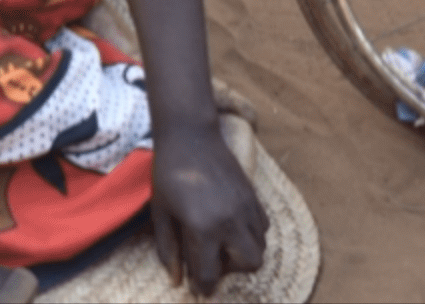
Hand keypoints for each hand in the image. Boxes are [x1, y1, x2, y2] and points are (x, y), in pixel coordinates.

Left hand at [149, 123, 268, 295]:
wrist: (189, 135)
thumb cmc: (167, 172)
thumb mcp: (160, 212)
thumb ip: (168, 248)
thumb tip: (176, 280)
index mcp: (202, 227)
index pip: (208, 272)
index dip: (202, 286)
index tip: (196, 288)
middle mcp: (230, 221)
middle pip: (249, 265)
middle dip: (231, 270)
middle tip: (209, 258)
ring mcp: (247, 208)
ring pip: (261, 247)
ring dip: (242, 252)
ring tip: (218, 240)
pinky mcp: (255, 197)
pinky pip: (264, 228)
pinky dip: (251, 235)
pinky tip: (229, 224)